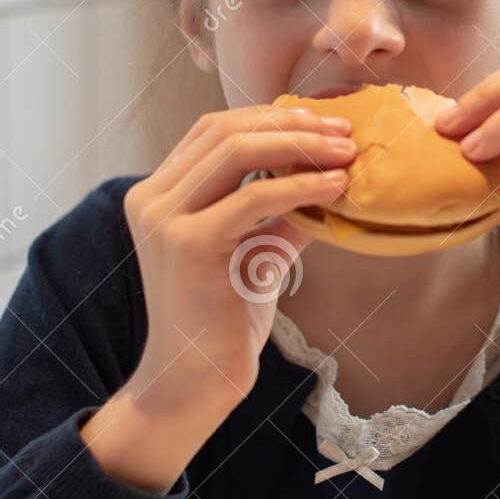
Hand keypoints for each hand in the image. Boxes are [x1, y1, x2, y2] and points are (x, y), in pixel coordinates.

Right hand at [87, 104, 358, 491]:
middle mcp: (152, 198)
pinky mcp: (189, 245)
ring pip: (238, 151)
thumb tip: (329, 177)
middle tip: (344, 132)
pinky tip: (337, 187)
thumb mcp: (255, 251)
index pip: (213, 130)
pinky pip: (255, 197)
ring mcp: (165, 219)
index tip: (322, 124)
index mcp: (158, 193)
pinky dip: (302, 186)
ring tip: (347, 153)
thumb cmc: (224, 320)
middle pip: (226, 130)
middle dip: (292, 124)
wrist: (196, 381)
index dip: (270, 116)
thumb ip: (279, 212)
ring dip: (301, 146)